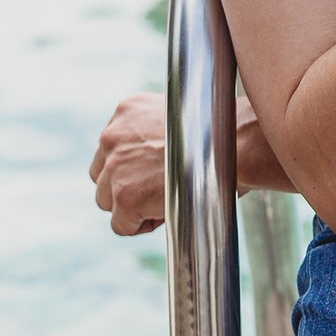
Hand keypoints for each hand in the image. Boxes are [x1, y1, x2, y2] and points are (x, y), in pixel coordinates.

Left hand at [90, 91, 298, 235]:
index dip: (133, 166)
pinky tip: (166, 212)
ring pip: (107, 201)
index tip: (157, 171)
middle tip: (161, 190)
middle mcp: (113, 134)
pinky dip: (140, 226)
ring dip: (132, 207)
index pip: (112, 148)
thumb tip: (156, 162)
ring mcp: (115, 166)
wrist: (233, 147)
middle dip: (127, 186)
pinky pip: (121, 225)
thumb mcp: (181, 121)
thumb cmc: (221, 137)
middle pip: (103, 175)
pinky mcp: (124, 195)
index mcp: (128, 110)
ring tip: (166, 201)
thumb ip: (157, 134)